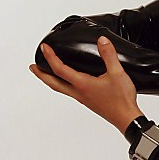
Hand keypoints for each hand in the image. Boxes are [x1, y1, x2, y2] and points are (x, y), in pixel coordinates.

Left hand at [29, 37, 143, 133]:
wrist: (126, 118)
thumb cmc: (121, 100)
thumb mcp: (117, 73)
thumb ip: (109, 55)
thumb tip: (102, 41)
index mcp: (82, 84)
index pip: (59, 69)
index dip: (50, 57)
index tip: (44, 48)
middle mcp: (78, 92)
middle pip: (53, 83)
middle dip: (41, 74)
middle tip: (33, 67)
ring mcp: (82, 98)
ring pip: (60, 88)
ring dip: (50, 80)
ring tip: (46, 74)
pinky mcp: (88, 101)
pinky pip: (69, 91)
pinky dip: (62, 85)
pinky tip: (69, 82)